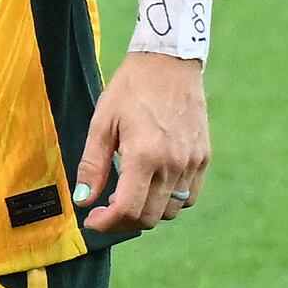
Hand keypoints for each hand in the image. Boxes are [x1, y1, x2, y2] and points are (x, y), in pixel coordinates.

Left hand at [75, 48, 209, 239]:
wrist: (169, 64)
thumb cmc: (130, 90)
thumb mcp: (101, 124)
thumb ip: (92, 166)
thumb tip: (83, 200)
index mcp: (145, 155)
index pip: (128, 209)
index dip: (107, 224)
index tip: (92, 220)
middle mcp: (173, 164)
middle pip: (149, 216)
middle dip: (123, 221)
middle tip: (104, 209)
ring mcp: (193, 162)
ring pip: (170, 211)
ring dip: (146, 211)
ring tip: (127, 194)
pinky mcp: (203, 158)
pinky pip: (189, 196)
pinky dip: (168, 201)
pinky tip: (151, 186)